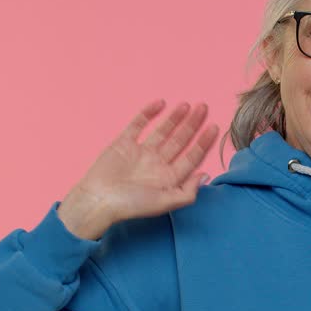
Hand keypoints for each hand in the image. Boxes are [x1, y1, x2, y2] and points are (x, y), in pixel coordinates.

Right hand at [58, 99, 218, 239]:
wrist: (97, 200)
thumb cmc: (130, 206)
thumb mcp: (164, 203)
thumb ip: (187, 192)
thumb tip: (205, 175)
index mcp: (168, 178)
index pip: (191, 157)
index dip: (203, 142)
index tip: (213, 127)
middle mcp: (157, 164)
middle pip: (180, 141)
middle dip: (192, 125)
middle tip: (203, 108)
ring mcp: (140, 152)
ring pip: (162, 131)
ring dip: (175, 118)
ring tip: (187, 105)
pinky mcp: (123, 144)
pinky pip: (138, 125)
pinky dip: (148, 114)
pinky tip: (160, 103)